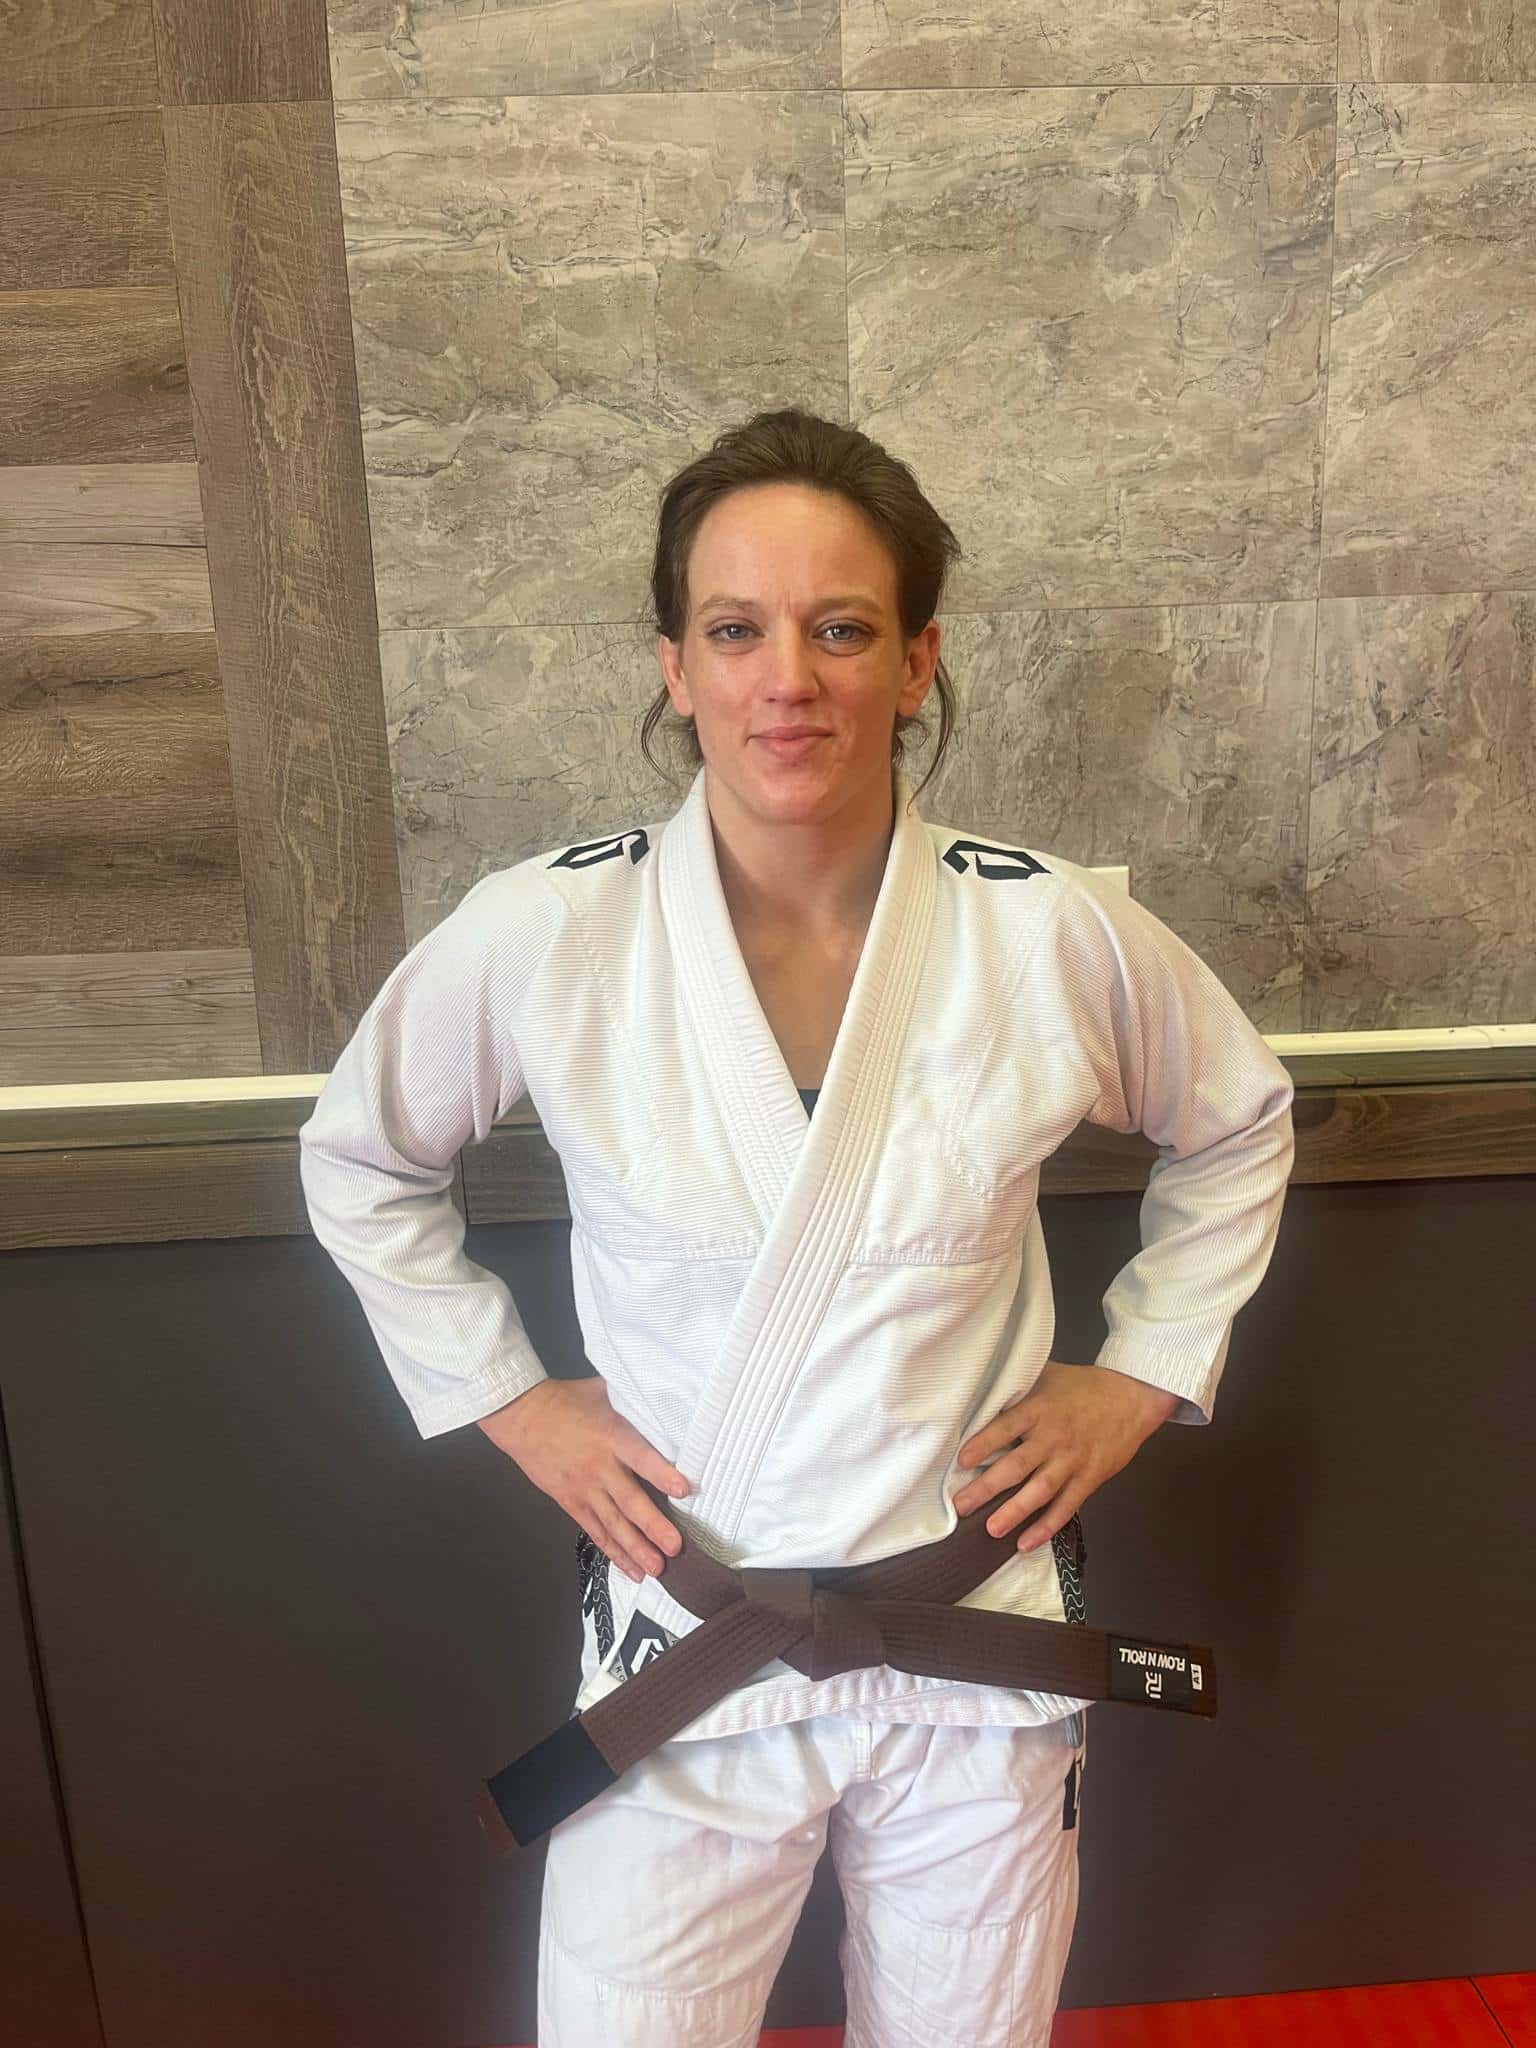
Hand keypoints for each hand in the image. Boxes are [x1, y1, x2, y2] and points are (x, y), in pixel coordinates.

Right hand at [476, 1378, 691, 1584]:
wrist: (521, 1416)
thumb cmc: (565, 1400)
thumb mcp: (603, 1391)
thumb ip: (633, 1401)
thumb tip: (665, 1397)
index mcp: (611, 1436)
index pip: (640, 1457)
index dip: (662, 1473)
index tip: (683, 1490)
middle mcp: (599, 1467)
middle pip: (629, 1501)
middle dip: (653, 1527)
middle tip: (675, 1548)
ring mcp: (583, 1488)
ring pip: (613, 1524)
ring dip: (636, 1549)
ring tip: (657, 1569)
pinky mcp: (569, 1502)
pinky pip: (594, 1530)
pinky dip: (612, 1550)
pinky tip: (630, 1568)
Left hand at [949, 1360, 1177, 1554]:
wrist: (1132, 1397)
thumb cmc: (1085, 1386)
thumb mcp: (1047, 1374)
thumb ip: (1018, 1385)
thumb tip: (981, 1388)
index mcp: (1040, 1409)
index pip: (1006, 1427)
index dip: (984, 1444)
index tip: (962, 1461)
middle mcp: (1054, 1437)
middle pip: (1017, 1465)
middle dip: (987, 1487)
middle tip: (962, 1505)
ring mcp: (1072, 1460)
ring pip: (1040, 1491)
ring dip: (1015, 1512)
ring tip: (992, 1529)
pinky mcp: (1088, 1479)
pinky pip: (1066, 1507)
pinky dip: (1047, 1527)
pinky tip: (1026, 1543)